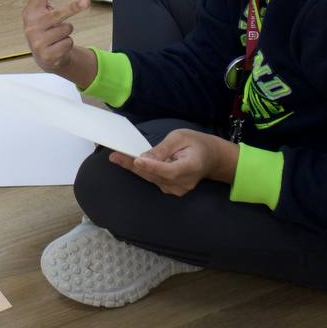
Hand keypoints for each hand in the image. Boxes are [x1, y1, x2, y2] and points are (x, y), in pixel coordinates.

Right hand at [21, 0, 90, 73]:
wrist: (44, 57)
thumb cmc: (44, 29)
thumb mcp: (39, 13)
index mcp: (30, 13)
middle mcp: (32, 27)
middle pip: (58, 13)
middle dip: (73, 7)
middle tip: (86, 1)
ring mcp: (38, 42)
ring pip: (67, 29)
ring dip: (67, 32)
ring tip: (58, 35)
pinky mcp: (48, 55)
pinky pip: (68, 42)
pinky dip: (67, 44)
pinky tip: (59, 47)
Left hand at [109, 129, 238, 195]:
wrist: (211, 158)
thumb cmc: (196, 143)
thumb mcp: (180, 137)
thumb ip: (163, 149)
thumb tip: (145, 157)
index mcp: (192, 167)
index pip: (170, 170)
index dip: (153, 167)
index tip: (138, 161)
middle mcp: (185, 182)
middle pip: (156, 176)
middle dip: (134, 166)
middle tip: (115, 157)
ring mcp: (178, 189)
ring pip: (152, 179)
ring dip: (134, 168)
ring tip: (117, 158)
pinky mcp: (172, 190)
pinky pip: (153, 180)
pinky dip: (142, 171)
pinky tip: (130, 162)